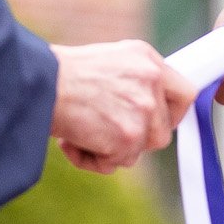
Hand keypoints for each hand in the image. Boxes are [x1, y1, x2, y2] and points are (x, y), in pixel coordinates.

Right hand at [50, 41, 191, 173]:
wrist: (38, 84)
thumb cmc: (61, 75)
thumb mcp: (108, 62)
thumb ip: (134, 82)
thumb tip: (144, 110)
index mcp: (146, 59)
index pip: (185, 93)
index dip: (172, 114)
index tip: (154, 122)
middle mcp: (150, 82)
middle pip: (161, 131)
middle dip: (134, 139)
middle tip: (104, 131)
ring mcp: (142, 110)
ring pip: (139, 150)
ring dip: (110, 150)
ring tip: (80, 133)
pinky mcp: (129, 137)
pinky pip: (116, 164)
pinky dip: (92, 160)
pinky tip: (71, 142)